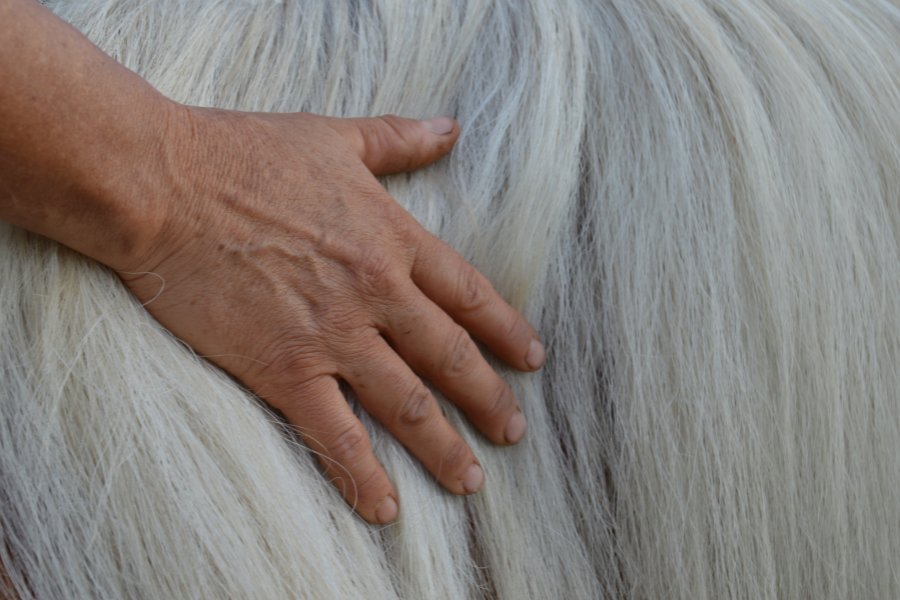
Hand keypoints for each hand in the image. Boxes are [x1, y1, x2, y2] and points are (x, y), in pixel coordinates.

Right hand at [122, 107, 544, 523]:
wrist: (165, 186)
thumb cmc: (244, 155)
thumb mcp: (335, 137)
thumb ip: (399, 139)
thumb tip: (451, 128)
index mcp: (392, 240)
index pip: (469, 296)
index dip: (507, 331)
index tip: (532, 360)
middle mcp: (376, 293)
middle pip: (451, 358)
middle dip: (489, 399)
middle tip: (514, 432)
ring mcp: (334, 335)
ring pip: (407, 405)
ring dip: (444, 448)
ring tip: (470, 480)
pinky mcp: (284, 369)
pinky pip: (335, 434)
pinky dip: (363, 475)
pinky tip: (385, 507)